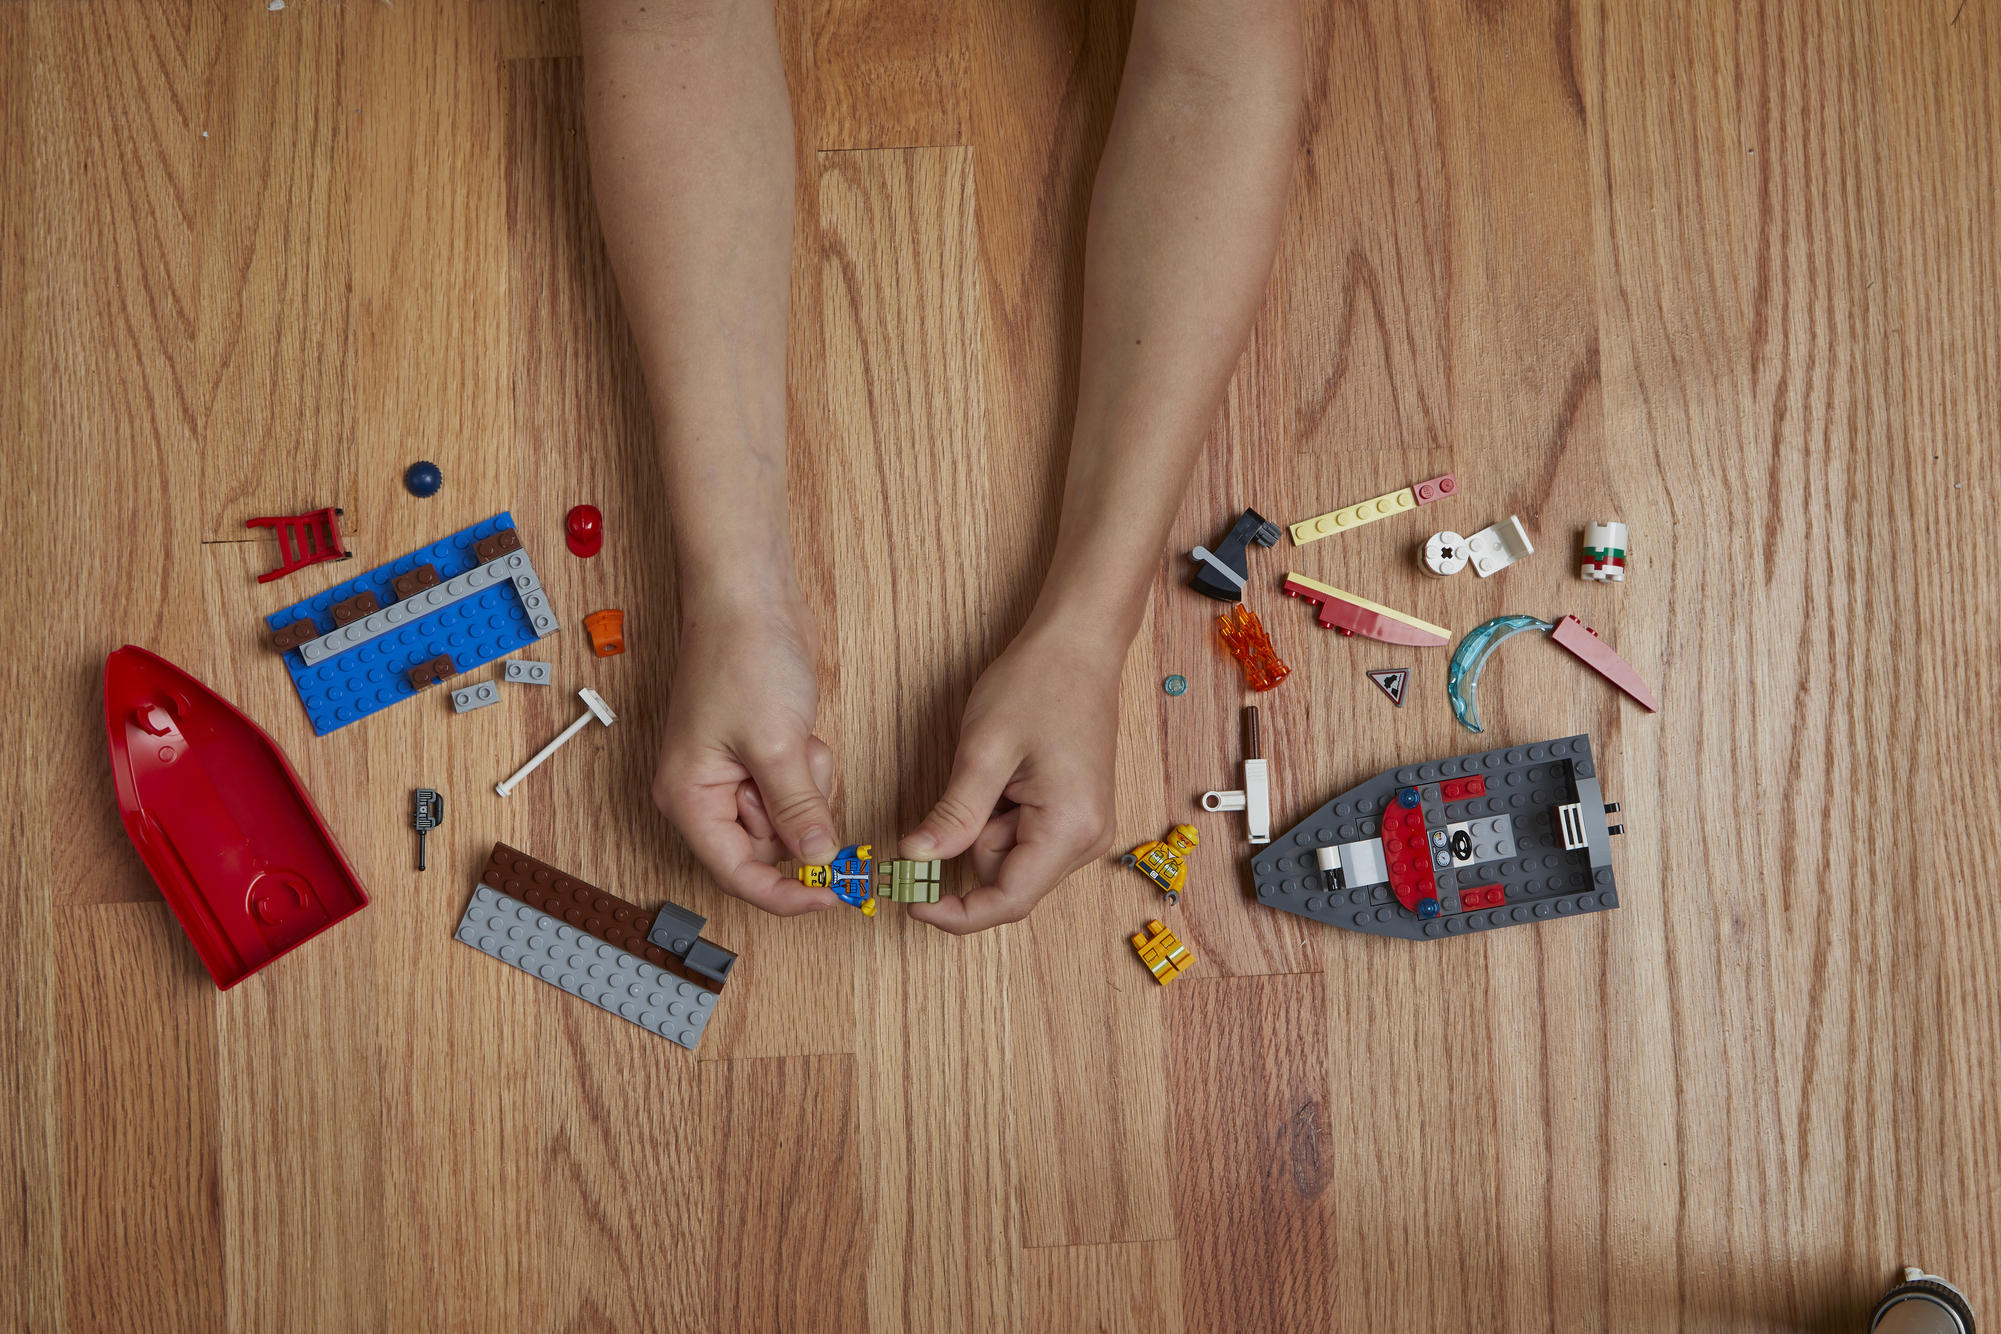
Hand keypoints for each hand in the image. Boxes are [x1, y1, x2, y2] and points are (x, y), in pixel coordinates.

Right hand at [653, 591, 841, 913]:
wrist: (750, 596)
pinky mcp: (761, 755)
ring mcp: (733, 774)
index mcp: (690, 798)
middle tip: (810, 779)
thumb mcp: (776, 743)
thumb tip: (818, 858)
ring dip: (809, 791)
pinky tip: (804, 732)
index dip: (785, 894)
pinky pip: (796, 789)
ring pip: (788, 820)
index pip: (737, 874)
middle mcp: (706, 793)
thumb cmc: (741, 656)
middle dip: (800, 822)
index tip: (831, 895)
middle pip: (766, 849)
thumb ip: (797, 808)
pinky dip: (811, 769)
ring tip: (801, 743)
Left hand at [901, 625, 1121, 932]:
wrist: (1078, 647)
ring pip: (1011, 860)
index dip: (955, 913)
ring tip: (998, 769)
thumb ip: (953, 815)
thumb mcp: (983, 750)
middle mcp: (1087, 840)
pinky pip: (1023, 839)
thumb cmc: (1038, 684)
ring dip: (986, 826)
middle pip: (1007, 880)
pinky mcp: (1075, 818)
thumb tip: (916, 860)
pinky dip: (1001, 817)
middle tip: (971, 783)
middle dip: (973, 843)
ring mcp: (1085, 830)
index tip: (911, 902)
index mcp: (1069, 828)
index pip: (1008, 901)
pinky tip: (1009, 775)